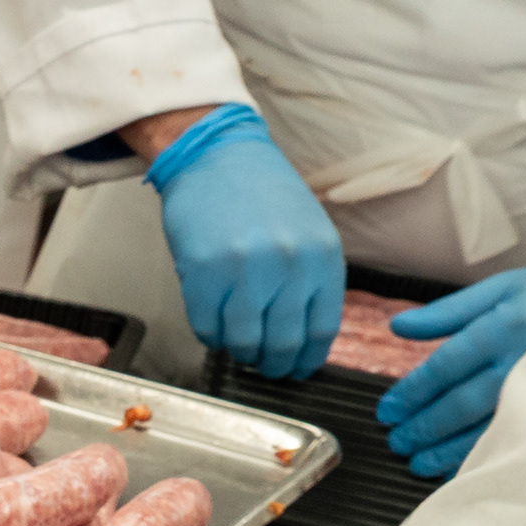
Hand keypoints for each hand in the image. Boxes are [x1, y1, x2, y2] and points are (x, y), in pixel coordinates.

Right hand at [145, 104, 343, 377]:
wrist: (217, 157)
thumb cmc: (263, 195)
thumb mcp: (308, 232)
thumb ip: (311, 280)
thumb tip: (303, 337)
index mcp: (322, 256)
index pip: (322, 329)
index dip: (307, 359)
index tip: (297, 368)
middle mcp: (288, 265)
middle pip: (283, 343)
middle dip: (273, 364)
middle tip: (265, 366)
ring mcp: (244, 270)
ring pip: (244, 341)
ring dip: (240, 352)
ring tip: (238, 345)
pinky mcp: (203, 273)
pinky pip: (207, 327)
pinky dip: (211, 335)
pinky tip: (216, 324)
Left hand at [375, 256, 525, 476]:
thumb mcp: (503, 287)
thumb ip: (447, 311)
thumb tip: (398, 327)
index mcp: (504, 325)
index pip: (446, 366)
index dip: (412, 392)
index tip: (388, 411)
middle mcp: (523, 359)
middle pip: (461, 402)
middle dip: (424, 426)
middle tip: (397, 441)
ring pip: (486, 427)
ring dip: (447, 449)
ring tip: (417, 462)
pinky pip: (517, 437)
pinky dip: (485, 455)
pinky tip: (460, 468)